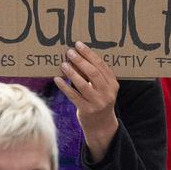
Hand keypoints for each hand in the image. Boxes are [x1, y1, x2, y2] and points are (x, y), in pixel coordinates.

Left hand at [54, 42, 119, 162]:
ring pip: (83, 84)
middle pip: (93, 73)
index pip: (101, 66)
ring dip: (72, 73)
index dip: (89, 54)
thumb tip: (77, 56)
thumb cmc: (99, 100)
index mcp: (113, 84)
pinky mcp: (87, 110)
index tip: (79, 45)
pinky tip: (57, 79)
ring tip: (63, 64)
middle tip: (69, 52)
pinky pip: (73, 96)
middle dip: (80, 61)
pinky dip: (64, 87)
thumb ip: (95, 75)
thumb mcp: (103, 88)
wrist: (101, 125)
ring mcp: (97, 103)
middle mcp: (107, 93)